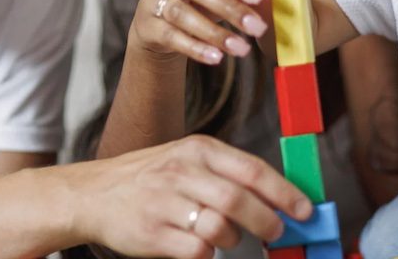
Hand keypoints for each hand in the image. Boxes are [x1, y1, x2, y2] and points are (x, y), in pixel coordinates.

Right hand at [71, 135, 312, 257]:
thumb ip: (227, 173)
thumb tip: (276, 195)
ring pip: (220, 227)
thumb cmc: (151, 176)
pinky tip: (200, 245)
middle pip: (238, 200)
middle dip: (267, 220)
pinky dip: (208, 252)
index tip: (304, 209)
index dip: (283, 192)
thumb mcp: (187, 159)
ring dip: (235, 238)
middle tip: (278, 231)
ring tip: (228, 236)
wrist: (94, 194)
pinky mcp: (152, 234)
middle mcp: (182, 172)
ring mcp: (165, 203)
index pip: (251, 169)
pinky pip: (197, 250)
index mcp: (197, 149)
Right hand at [132, 0, 268, 65]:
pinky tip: (217, 57)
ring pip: (182, 14)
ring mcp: (153, 0)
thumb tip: (265, 0)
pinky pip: (172, 37)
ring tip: (242, 49)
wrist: (158, 24)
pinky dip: (196, 48)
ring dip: (215, 33)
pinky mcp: (148, 26)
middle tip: (257, 27)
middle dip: (229, 7)